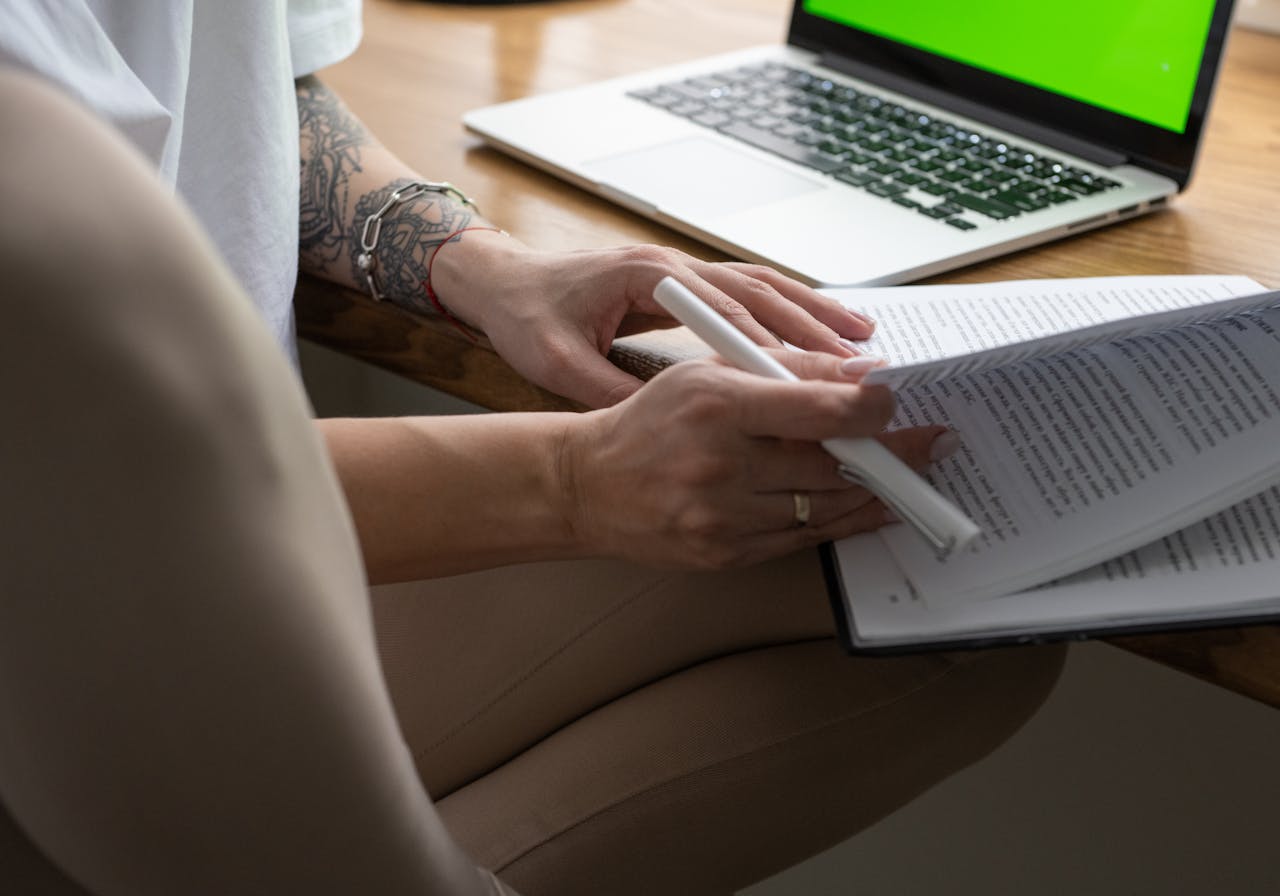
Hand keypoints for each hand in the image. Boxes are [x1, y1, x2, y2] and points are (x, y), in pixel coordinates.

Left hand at [430, 235, 876, 408]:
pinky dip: (787, 309)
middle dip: (811, 325)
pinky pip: (748, 291)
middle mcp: (673, 265)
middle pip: (758, 291)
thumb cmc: (526, 317)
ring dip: (811, 311)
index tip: (810, 373)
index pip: (723, 309)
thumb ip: (607, 390)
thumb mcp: (557, 363)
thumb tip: (658, 424)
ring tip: (860, 340)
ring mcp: (681, 269)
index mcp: (646, 277)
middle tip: (858, 360)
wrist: (504, 282)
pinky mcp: (683, 282)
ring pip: (762, 285)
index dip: (770, 342)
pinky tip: (817, 331)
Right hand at [559, 350, 955, 569]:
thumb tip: (862, 374)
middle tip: (933, 443)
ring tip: (912, 478)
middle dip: (891, 455)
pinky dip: (841, 523)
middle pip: (831, 467)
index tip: (902, 404)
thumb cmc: (651, 420)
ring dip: (876, 494)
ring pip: (824, 509)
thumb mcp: (708, 373)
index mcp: (717, 407)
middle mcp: (719, 466)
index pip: (818, 411)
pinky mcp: (724, 555)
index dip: (874, 410)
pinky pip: (801, 540)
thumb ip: (785, 370)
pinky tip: (869, 508)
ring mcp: (721, 519)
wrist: (588, 485)